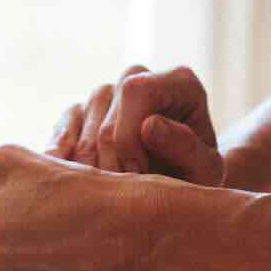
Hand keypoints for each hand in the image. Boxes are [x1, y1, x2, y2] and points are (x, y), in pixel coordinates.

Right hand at [45, 64, 223, 185]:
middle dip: (107, 153)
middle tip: (121, 194)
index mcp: (180, 83)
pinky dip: (66, 153)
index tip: (136, 175)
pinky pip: (67, 123)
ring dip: (87, 158)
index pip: (136, 90)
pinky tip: (76, 180)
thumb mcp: (204, 173)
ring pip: (82, 112)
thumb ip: (185, 149)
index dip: (127, 134)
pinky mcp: (89, 108)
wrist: (181, 191)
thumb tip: (149, 125)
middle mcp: (143, 76)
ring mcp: (114, 90)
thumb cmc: (197, 179)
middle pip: (104, 101)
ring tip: (108, 192)